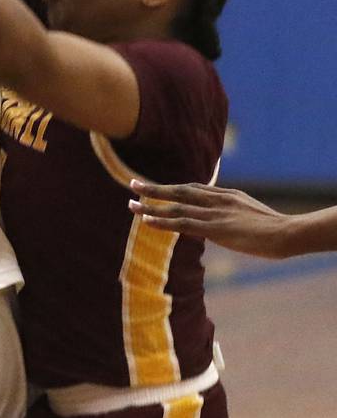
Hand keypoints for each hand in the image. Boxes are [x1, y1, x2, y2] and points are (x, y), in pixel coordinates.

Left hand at [128, 179, 292, 258]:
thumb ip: (233, 211)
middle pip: (179, 191)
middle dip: (155, 189)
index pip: (193, 188)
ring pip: (175, 207)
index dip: (172, 189)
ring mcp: (214, 213)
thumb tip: (224, 219)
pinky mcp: (214, 229)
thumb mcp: (250, 212)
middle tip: (132, 184)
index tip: (156, 187)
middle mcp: (216, 199)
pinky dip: (163, 221)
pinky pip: (182, 224)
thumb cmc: (274, 228)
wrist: (287, 232)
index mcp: (225, 194)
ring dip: (151, 206)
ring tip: (131, 205)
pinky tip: (147, 221)